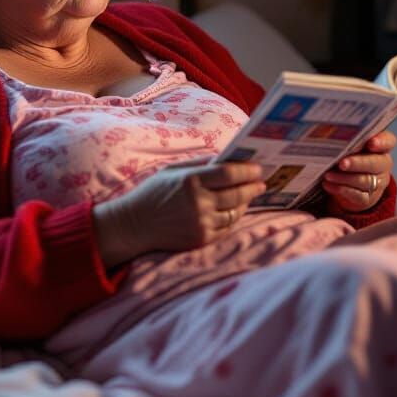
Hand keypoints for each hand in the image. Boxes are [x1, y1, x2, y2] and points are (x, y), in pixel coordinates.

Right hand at [93, 159, 265, 269]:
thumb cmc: (153, 193)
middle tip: (262, 182)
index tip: (258, 168)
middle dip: (253, 186)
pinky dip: (233, 218)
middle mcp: (198, 203)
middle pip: (237, 193)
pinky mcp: (201, 239)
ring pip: (235, 212)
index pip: (229, 173)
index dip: (247, 170)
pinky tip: (234, 210)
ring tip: (249, 194)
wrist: (134, 225)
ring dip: (245, 203)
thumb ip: (200, 164)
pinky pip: (226, 227)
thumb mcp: (173, 171)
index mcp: (191, 181)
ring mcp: (201, 223)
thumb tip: (227, 158)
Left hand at [321, 130, 396, 213]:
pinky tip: (327, 185)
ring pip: (365, 181)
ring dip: (344, 178)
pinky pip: (357, 195)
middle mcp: (383, 165)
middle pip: (376, 163)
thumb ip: (346, 141)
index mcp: (382, 147)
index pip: (388, 141)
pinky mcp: (368, 198)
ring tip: (328, 175)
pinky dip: (340, 189)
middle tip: (342, 163)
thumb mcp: (350, 147)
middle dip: (358, 163)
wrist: (350, 185)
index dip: (381, 142)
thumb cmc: (349, 157)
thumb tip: (328, 138)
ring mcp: (378, 183)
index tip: (371, 143)